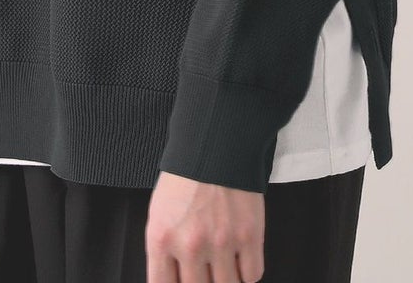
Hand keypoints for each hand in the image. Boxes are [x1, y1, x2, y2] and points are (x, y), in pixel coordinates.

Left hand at [145, 169, 264, 281]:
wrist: (217, 143)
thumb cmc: (187, 177)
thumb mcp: (160, 213)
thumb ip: (163, 252)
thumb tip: (173, 280)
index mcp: (162, 239)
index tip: (182, 281)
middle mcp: (190, 246)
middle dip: (202, 281)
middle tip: (206, 267)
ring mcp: (221, 243)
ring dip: (226, 278)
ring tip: (223, 263)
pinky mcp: (249, 237)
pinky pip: (252, 275)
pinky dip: (247, 271)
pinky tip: (241, 258)